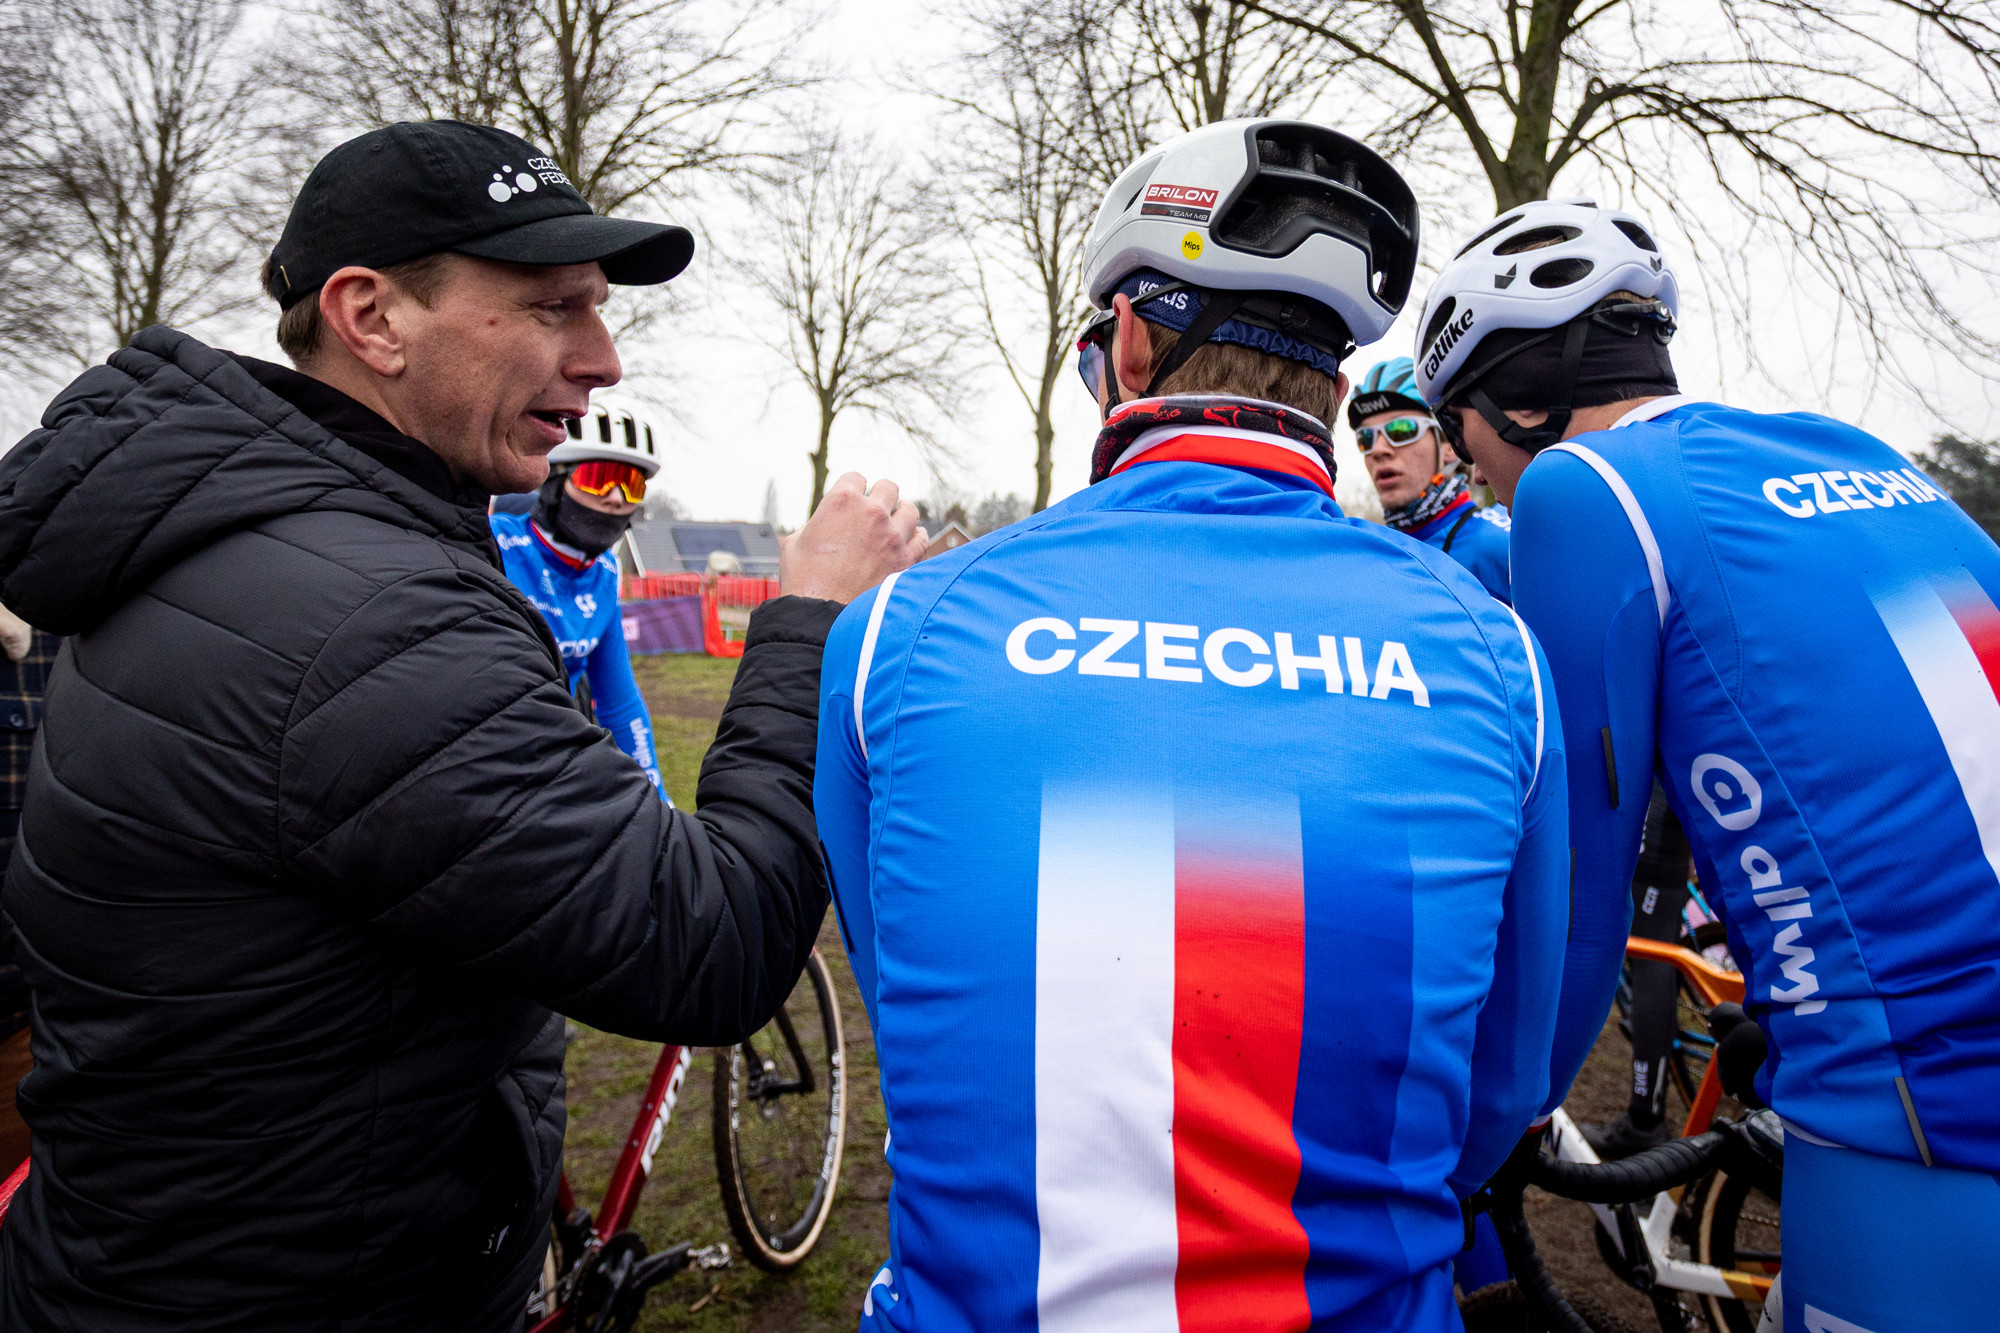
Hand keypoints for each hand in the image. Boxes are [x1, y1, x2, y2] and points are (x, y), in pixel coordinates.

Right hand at [779, 473, 927, 603]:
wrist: (821, 617)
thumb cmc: (804, 583)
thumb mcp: (794, 544)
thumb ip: (813, 525)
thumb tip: (821, 525)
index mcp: (841, 502)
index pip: (856, 478)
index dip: (854, 487)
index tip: (854, 498)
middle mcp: (871, 513)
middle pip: (888, 487)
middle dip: (882, 496)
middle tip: (877, 509)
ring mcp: (892, 536)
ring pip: (910, 510)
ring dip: (902, 514)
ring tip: (896, 523)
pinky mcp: (906, 560)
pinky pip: (922, 539)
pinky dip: (916, 538)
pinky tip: (910, 541)